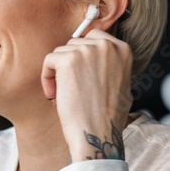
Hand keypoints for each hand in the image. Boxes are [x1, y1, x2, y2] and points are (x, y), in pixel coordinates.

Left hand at [40, 28, 133, 160]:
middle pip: (75, 44)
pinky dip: (47, 78)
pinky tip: (53, 95)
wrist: (98, 132)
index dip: (82, 57)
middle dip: (69, 65)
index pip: (94, 38)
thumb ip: (112, 65)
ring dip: (57, 73)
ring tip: (62, 95)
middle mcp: (106, 45)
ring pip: (61, 53)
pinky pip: (49, 60)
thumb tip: (99, 61)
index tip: (79, 75)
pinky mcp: (68, 60)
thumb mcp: (122, 84)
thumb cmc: (108, 116)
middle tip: (69, 88)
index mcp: (122, 49)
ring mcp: (86, 51)